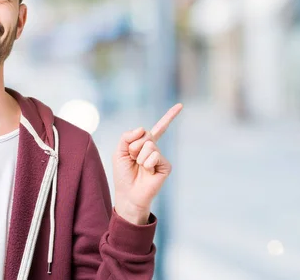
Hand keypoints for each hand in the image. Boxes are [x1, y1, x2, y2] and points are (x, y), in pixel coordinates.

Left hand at [112, 104, 182, 224]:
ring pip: (149, 145)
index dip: (169, 117)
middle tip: (132, 159)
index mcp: (144, 144)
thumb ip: (127, 137)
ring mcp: (160, 157)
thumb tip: (143, 129)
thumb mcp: (119, 152)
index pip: (158, 128)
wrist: (128, 194)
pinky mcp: (166, 165)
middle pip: (145, 134)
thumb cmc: (123, 174)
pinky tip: (147, 172)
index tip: (181, 105)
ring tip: (139, 167)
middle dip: (133, 146)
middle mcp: (154, 148)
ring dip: (139, 156)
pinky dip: (147, 163)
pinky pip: (155, 155)